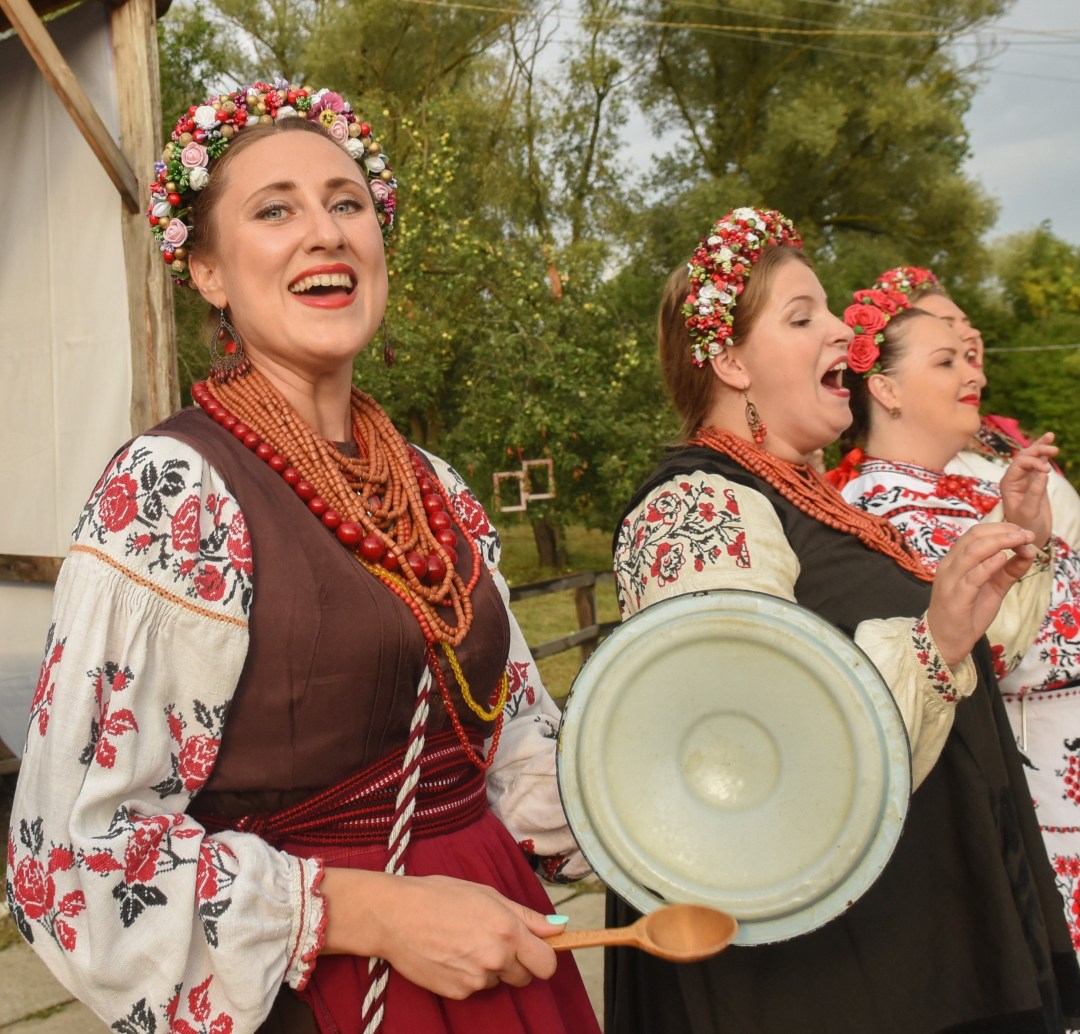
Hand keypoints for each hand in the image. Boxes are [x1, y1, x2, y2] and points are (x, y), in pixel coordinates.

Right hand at [320, 869, 560, 998]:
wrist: (396, 916)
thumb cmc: (440, 896)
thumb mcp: (486, 894)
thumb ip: (526, 916)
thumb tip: (558, 929)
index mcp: (508, 930)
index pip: (547, 964)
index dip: (543, 958)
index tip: (534, 950)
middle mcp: (497, 958)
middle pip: (524, 977)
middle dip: (515, 963)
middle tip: (491, 941)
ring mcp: (477, 979)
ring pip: (498, 982)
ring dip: (489, 968)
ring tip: (463, 943)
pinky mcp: (458, 993)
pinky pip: (475, 988)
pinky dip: (468, 976)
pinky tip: (450, 955)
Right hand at [927, 521, 1036, 667]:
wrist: (945, 641)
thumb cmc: (967, 613)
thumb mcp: (993, 588)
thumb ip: (1008, 570)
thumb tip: (1029, 551)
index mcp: (955, 560)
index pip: (976, 533)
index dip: (1001, 528)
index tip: (1024, 533)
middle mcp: (950, 565)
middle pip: (974, 536)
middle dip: (1004, 531)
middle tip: (1027, 535)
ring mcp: (950, 581)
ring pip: (972, 552)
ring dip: (1000, 542)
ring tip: (1021, 541)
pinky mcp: (956, 597)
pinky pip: (972, 576)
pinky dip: (988, 565)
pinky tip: (1003, 558)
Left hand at [1000, 432, 1056, 546]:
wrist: (1031, 534)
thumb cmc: (1026, 525)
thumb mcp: (1029, 511)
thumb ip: (1034, 493)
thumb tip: (1043, 474)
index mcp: (1007, 483)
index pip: (1018, 465)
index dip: (1032, 463)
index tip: (1047, 472)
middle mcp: (1014, 478)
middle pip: (1024, 457)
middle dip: (1037, 450)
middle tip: (1053, 448)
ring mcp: (1025, 477)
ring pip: (1031, 457)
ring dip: (1040, 447)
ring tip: (1051, 436)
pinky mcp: (1035, 479)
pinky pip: (1039, 462)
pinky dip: (1044, 452)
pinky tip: (1050, 442)